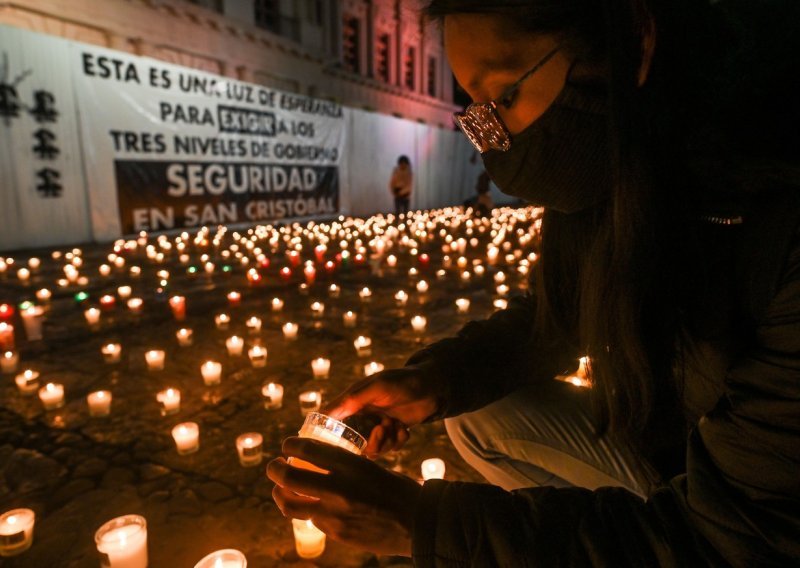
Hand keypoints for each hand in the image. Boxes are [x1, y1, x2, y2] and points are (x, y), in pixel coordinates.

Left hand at [267, 436, 421, 556]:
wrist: (418, 522)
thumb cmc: (397, 490)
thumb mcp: (371, 467)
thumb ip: (345, 467)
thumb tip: (320, 463)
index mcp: (349, 464)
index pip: (306, 449)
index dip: (290, 445)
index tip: (287, 446)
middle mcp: (337, 487)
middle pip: (288, 477)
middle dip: (274, 469)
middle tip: (274, 467)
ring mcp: (334, 513)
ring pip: (290, 504)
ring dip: (280, 495)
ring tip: (280, 491)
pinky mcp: (335, 533)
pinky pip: (312, 520)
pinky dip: (308, 512)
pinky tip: (312, 508)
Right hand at [324, 364, 441, 455]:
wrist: (432, 387)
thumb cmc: (403, 381)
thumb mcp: (378, 386)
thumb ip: (354, 399)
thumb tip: (328, 413)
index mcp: (353, 402)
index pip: (332, 421)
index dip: (331, 435)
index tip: (338, 445)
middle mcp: (362, 416)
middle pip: (353, 443)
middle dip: (370, 442)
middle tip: (382, 429)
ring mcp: (377, 426)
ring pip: (372, 449)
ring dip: (386, 441)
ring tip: (395, 424)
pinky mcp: (392, 433)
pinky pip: (390, 448)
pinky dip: (398, 440)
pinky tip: (403, 427)